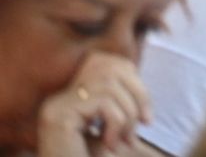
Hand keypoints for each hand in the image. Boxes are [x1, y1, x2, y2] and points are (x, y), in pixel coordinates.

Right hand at [36, 52, 151, 156]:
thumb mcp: (112, 129)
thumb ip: (119, 102)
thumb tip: (138, 75)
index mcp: (71, 97)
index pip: (108, 64)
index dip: (136, 84)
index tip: (147, 115)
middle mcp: (59, 98)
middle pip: (111, 70)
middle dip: (138, 97)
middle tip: (141, 126)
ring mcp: (56, 106)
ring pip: (110, 86)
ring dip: (128, 115)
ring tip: (122, 139)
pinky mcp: (58, 117)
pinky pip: (103, 103)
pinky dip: (117, 122)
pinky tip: (110, 143)